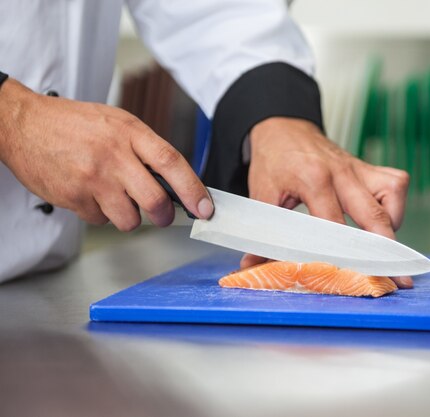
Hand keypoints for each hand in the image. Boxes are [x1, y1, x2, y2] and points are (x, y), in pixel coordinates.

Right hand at [0, 79, 212, 230]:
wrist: (23, 124)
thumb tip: (176, 184)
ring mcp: (92, 179)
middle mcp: (113, 156)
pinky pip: (100, 221)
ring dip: (129, 217)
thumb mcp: (117, 123)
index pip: (171, 163)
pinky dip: (101, 214)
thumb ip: (145, 149)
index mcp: (129, 132)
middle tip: (163, 216)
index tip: (205, 208)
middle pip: (154, 200)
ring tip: (117, 198)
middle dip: (165, 216)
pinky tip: (91, 194)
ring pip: (129, 219)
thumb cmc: (74, 123)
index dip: (193, 189)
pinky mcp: (73, 197)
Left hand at [242, 117, 412, 287]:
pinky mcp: (368, 167)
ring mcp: (358, 168)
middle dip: (384, 250)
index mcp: (313, 179)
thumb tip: (252, 266)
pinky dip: (395, 206)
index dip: (341, 254)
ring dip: (391, 224)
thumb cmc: (274, 161)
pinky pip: (396, 184)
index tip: (349, 276)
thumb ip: (263, 232)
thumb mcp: (262, 194)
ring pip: (393, 195)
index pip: (334, 225)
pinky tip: (383, 221)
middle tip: (393, 277)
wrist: (283, 126)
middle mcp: (342, 172)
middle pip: (373, 215)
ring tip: (382, 246)